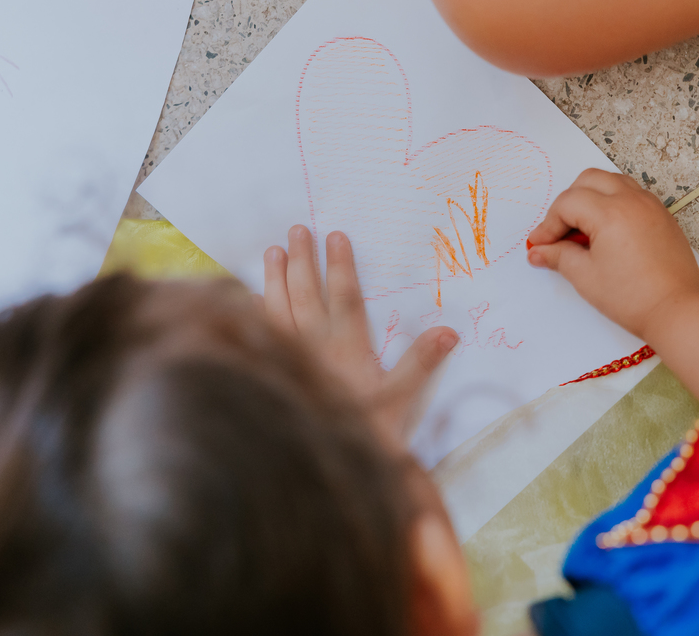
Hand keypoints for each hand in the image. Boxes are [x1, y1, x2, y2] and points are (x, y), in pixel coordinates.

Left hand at [263, 225, 458, 445]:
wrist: (313, 467)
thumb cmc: (364, 434)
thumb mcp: (399, 402)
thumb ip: (420, 364)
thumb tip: (449, 330)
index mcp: (348, 350)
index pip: (345, 298)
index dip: (341, 266)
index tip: (336, 236)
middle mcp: (314, 348)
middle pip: (306, 295)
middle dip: (303, 260)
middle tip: (298, 230)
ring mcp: (289, 360)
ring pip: (278, 309)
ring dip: (276, 278)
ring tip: (273, 251)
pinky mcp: (270, 373)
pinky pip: (259, 336)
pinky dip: (254, 313)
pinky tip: (249, 296)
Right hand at [525, 169, 698, 340]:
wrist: (677, 311)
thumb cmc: (635, 298)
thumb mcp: (586, 277)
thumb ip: (558, 257)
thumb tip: (539, 251)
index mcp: (610, 213)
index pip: (567, 204)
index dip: (548, 225)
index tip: (540, 245)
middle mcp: (632, 201)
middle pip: (588, 180)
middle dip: (567, 203)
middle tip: (559, 233)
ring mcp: (650, 206)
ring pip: (612, 182)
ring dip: (591, 197)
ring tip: (583, 229)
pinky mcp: (662, 216)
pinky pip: (632, 194)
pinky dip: (613, 202)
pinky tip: (607, 231)